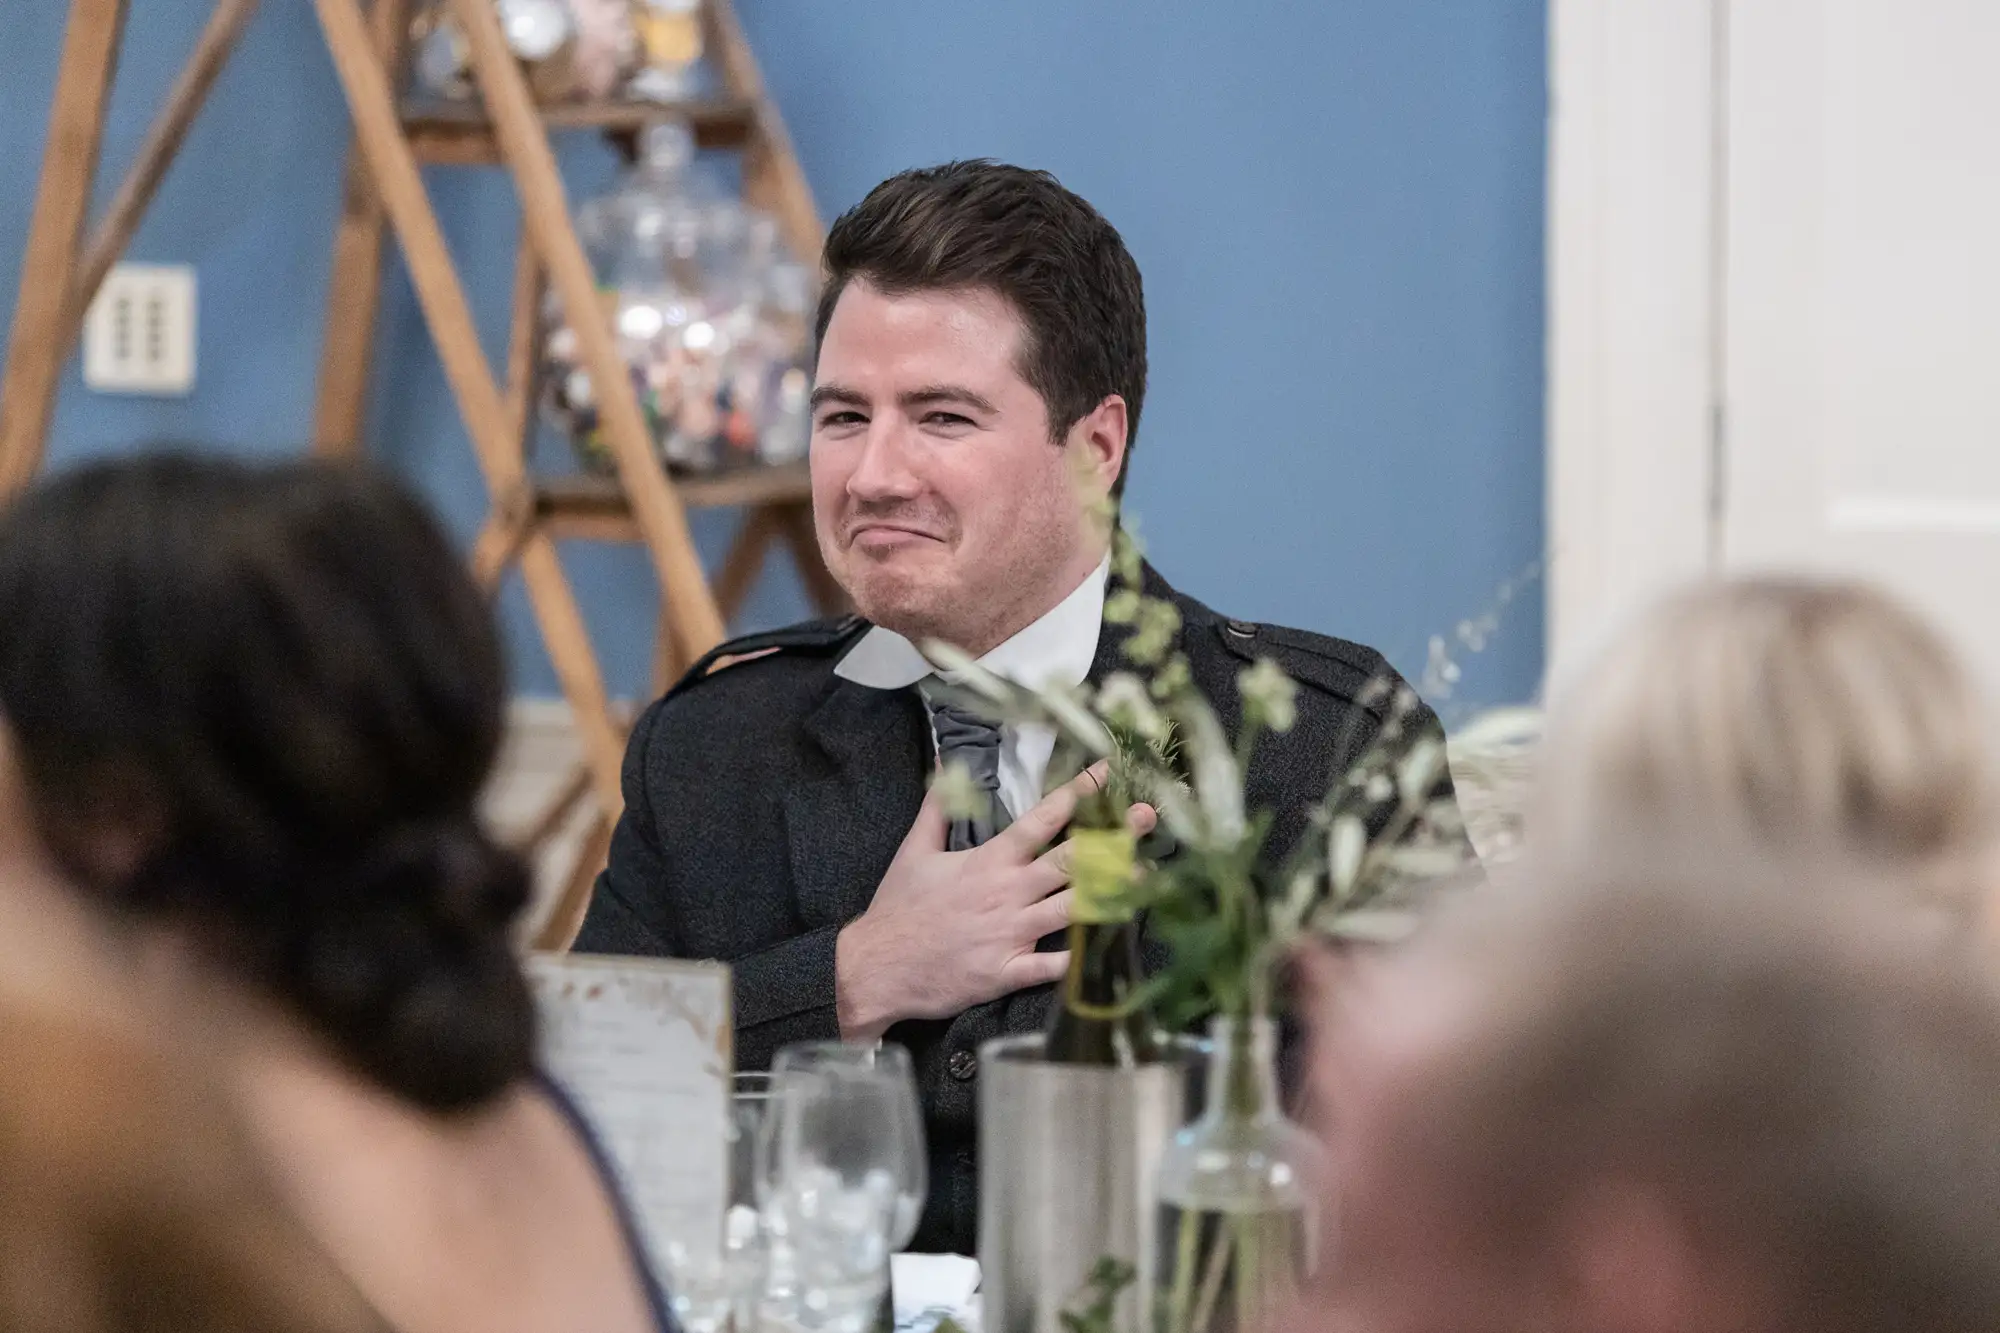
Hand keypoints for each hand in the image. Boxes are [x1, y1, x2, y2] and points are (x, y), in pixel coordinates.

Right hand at [835, 761, 1157, 1040]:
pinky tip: (1112, 949)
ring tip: (1146, 875)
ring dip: (1111, 891)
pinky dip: (1080, 959)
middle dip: (1113, 836)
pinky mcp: (1006, 971)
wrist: (876, 966)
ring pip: (1072, 908)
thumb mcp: (915, 851)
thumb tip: (949, 766)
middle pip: (1071, 860)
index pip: (1042, 819)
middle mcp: (1007, 892)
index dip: (1079, 793)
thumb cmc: (897, 909)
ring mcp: (1010, 933)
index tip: (1109, 771)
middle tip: (1148, 816)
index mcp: (990, 861)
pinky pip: (1051, 967)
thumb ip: (938, 808)